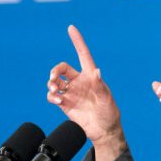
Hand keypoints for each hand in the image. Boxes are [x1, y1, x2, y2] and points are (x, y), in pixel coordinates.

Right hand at [47, 26, 125, 158]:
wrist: (103, 131)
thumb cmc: (109, 113)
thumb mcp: (107, 99)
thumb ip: (100, 86)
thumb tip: (97, 71)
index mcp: (90, 76)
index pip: (82, 54)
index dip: (77, 41)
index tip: (71, 28)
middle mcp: (79, 82)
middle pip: (62, 68)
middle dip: (55, 70)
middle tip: (54, 78)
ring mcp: (71, 92)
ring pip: (55, 81)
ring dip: (51, 83)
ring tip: (55, 90)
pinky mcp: (65, 103)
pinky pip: (52, 95)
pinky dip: (51, 96)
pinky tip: (57, 100)